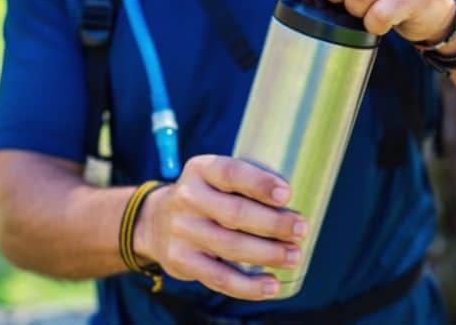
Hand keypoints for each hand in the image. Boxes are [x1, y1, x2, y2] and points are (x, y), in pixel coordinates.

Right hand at [133, 155, 307, 299]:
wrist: (155, 222)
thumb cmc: (206, 196)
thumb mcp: (216, 178)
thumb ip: (247, 184)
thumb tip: (298, 202)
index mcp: (202, 169)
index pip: (231, 172)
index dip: (260, 184)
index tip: (287, 194)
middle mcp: (188, 197)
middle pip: (235, 213)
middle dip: (273, 223)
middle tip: (301, 229)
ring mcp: (182, 231)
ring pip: (230, 246)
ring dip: (267, 254)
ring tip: (294, 256)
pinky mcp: (181, 261)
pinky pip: (219, 277)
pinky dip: (248, 285)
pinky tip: (270, 285)